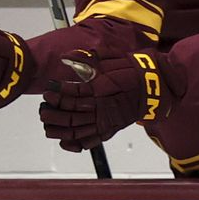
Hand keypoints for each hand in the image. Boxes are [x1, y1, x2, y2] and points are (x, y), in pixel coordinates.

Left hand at [38, 50, 182, 151]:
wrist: (156, 86)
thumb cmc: (134, 70)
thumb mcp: (112, 58)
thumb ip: (88, 58)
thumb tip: (66, 56)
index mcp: (101, 89)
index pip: (72, 94)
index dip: (57, 92)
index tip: (49, 88)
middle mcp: (102, 108)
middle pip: (70, 115)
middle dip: (52, 112)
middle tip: (42, 107)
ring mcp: (106, 121)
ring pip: (76, 130)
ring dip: (58, 128)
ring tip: (47, 123)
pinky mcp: (110, 129)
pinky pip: (90, 141)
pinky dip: (75, 144)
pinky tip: (64, 141)